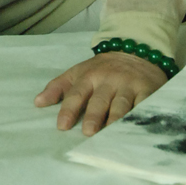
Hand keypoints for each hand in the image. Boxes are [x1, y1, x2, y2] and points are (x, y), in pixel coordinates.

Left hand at [34, 52, 166, 135]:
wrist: (135, 50)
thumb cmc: (102, 68)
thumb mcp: (78, 72)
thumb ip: (58, 87)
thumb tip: (37, 103)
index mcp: (89, 76)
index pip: (76, 94)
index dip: (68, 109)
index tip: (61, 126)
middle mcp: (108, 80)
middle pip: (99, 100)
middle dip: (93, 115)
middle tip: (88, 132)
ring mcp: (129, 85)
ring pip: (122, 104)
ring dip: (116, 119)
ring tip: (111, 134)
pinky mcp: (148, 90)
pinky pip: (145, 105)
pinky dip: (142, 116)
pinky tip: (139, 127)